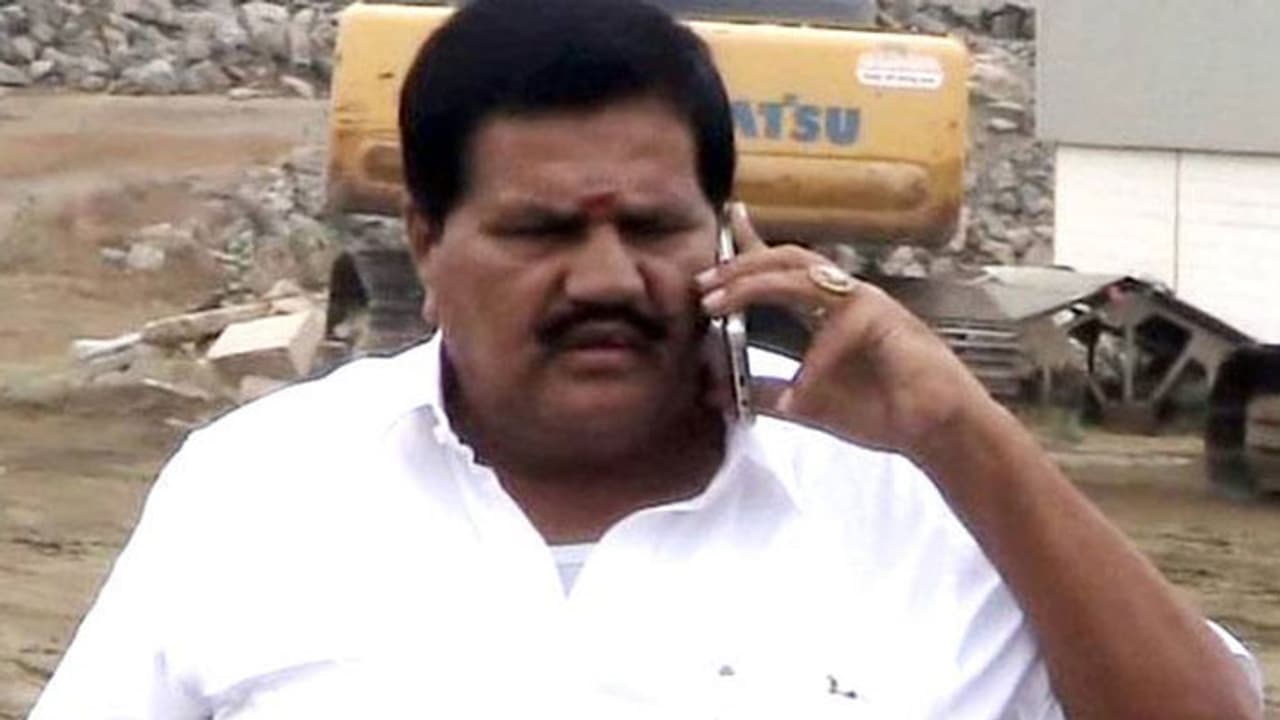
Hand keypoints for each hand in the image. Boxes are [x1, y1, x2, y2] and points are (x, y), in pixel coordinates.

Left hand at [698, 204, 992, 454]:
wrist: (937, 433)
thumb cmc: (881, 412)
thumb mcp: (805, 404)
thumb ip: (764, 393)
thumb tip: (714, 390)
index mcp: (827, 310)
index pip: (783, 269)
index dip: (749, 247)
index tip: (719, 227)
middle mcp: (844, 297)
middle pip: (786, 258)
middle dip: (738, 266)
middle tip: (701, 285)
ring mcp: (865, 302)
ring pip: (802, 275)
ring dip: (756, 286)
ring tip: (719, 305)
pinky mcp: (884, 319)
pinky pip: (835, 330)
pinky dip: (812, 361)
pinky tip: (800, 391)